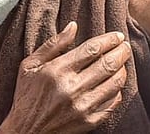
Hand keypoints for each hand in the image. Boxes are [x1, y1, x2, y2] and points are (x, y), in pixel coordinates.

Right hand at [0, 22, 130, 132]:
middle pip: (108, 64)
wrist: (25, 132)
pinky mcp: (89, 121)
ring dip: (123, 69)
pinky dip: (118, 90)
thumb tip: (73, 26)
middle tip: (124, 46)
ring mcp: (82, 106)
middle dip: (121, 51)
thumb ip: (53, 45)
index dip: (109, 40)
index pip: (92, 49)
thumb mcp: (30, 66)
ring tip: (122, 62)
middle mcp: (71, 88)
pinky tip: (115, 83)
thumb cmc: (26, 97)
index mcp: (57, 71)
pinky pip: (113, 102)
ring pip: (115, 82)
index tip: (117, 36)